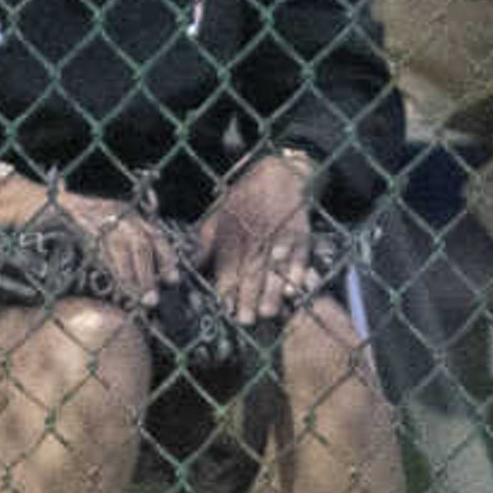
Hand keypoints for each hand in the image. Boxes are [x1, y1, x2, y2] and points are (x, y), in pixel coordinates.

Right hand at [39, 185, 183, 308]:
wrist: (39, 204)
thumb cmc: (70, 227)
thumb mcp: (102, 237)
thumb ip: (119, 255)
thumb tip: (139, 285)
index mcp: (128, 214)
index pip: (155, 235)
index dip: (166, 258)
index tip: (172, 280)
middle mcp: (118, 211)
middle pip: (142, 242)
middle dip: (148, 274)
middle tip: (150, 299)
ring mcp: (99, 214)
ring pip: (124, 245)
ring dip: (130, 275)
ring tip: (133, 296)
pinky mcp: (78, 219)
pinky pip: (100, 244)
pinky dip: (108, 265)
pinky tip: (111, 281)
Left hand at [196, 151, 325, 324]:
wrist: (278, 173)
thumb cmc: (244, 197)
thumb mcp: (217, 216)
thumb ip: (204, 243)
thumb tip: (192, 266)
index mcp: (232, 236)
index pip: (228, 268)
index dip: (228, 290)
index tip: (227, 309)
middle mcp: (255, 239)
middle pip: (251, 272)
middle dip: (248, 297)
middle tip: (247, 320)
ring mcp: (279, 237)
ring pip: (274, 269)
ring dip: (272, 291)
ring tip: (269, 311)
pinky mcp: (300, 235)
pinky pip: (300, 257)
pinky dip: (297, 273)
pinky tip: (294, 289)